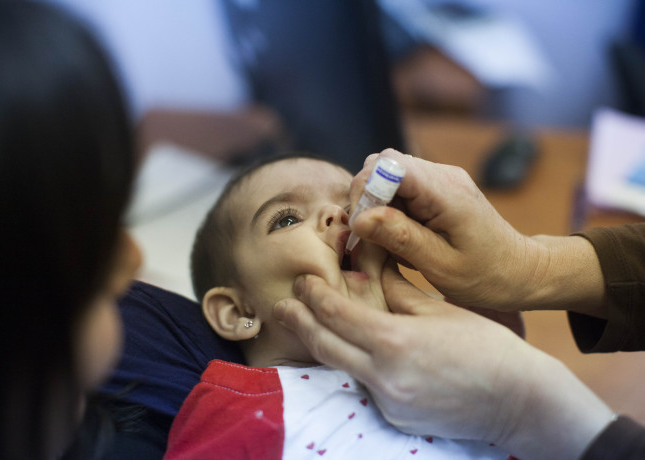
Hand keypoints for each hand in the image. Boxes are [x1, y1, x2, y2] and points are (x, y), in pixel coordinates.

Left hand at [274, 263, 613, 458]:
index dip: (314, 295)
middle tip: (280, 306)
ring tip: (309, 326)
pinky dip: (358, 367)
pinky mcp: (395, 418)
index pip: (337, 314)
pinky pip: (366, 387)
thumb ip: (396, 293)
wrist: (518, 400)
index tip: (303, 281)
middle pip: (325, 345)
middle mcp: (384, 377)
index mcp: (394, 341)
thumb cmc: (486, 346)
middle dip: (298, 322)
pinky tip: (356, 353)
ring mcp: (388, 403)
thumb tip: (368, 273)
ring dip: (325, 345)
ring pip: (343, 368)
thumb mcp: (440, 310)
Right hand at [349, 149, 603, 312]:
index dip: (365, 191)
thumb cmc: (486, 275)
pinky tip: (399, 235)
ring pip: (385, 174)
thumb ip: (400, 238)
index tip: (363, 227)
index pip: (388, 166)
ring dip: (376, 204)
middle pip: (381, 165)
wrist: (520, 270)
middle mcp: (442, 175)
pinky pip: (398, 187)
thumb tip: (359, 219)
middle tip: (370, 236)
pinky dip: (388, 209)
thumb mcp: (440, 265)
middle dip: (365, 198)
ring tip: (387, 238)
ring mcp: (440, 179)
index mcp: (445, 191)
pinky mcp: (436, 189)